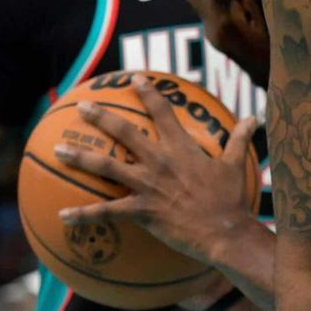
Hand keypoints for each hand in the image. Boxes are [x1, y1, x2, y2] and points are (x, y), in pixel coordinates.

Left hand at [55, 74, 258, 263]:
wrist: (224, 232)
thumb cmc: (231, 198)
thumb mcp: (237, 163)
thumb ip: (240, 138)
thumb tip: (253, 118)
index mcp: (181, 147)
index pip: (162, 111)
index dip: (148, 92)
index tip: (135, 78)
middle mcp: (160, 161)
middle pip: (124, 132)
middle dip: (100, 117)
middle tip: (81, 106)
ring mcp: (147, 186)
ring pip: (106, 167)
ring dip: (80, 158)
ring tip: (57, 150)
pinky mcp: (141, 211)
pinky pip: (106, 212)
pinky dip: (83, 214)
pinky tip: (62, 214)